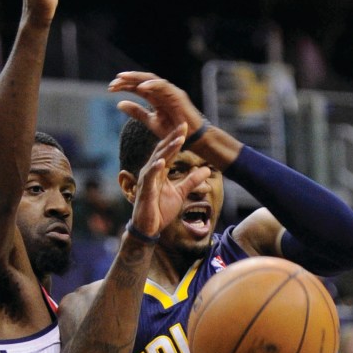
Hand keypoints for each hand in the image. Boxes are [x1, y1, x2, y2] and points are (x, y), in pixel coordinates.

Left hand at [109, 72, 205, 139]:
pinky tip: (140, 87)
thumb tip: (119, 104)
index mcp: (155, 98)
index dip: (124, 86)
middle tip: (113, 82)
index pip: (138, 87)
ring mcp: (170, 92)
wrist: (191, 139)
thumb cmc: (173, 131)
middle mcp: (162, 92)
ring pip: (152, 79)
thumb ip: (137, 112)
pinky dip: (152, 86)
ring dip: (137, 78)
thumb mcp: (151, 122)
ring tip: (122, 78)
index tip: (110, 88)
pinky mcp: (178, 95)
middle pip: (143, 81)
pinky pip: (164, 87)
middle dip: (128, 79)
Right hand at [129, 123, 210, 239]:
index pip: (168, 151)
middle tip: (184, 125)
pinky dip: (155, 169)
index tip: (187, 126)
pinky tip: (162, 161)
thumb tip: (207, 170)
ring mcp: (147, 180)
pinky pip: (150, 177)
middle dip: (173, 138)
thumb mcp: (180, 193)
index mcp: (159, 170)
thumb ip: (192, 181)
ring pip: (157, 160)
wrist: (149, 227)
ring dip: (168, 150)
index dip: (177, 138)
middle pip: (162, 150)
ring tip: (178, 139)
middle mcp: (151, 171)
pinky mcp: (144, 191)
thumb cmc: (160, 209)